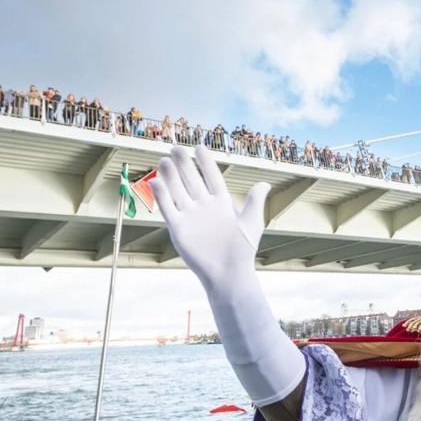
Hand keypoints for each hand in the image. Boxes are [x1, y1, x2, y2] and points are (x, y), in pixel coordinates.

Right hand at [151, 145, 269, 291]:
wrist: (228, 274)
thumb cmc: (242, 250)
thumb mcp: (252, 222)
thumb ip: (255, 201)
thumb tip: (264, 183)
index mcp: (221, 204)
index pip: (211, 178)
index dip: (205, 163)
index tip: (199, 147)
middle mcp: (204, 207)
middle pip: (191, 181)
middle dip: (184, 165)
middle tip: (176, 148)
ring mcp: (190, 217)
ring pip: (178, 192)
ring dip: (170, 177)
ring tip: (165, 160)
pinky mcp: (178, 229)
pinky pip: (168, 209)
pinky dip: (162, 196)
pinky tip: (156, 181)